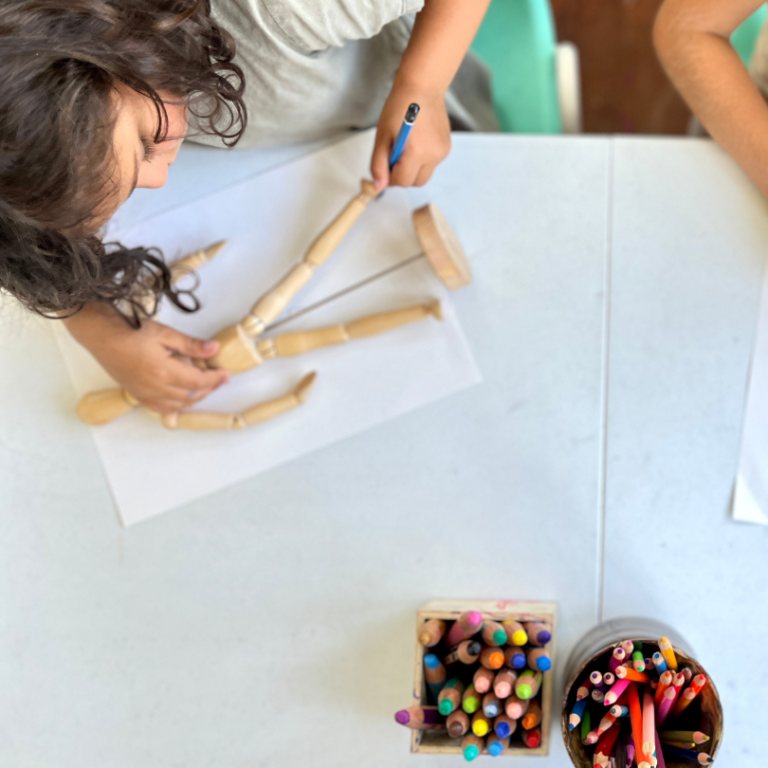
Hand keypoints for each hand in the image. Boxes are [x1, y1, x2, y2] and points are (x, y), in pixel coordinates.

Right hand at [63, 304, 228, 413]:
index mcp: (163, 371)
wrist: (102, 337)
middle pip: (191, 396)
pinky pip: (162, 409)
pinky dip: (177, 406)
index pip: (198, 382)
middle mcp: (155, 388)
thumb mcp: (165, 333)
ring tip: (204, 386)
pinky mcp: (138, 396)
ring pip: (178, 405)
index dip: (215, 379)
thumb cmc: (130, 332)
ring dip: (195, 398)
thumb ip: (191, 345)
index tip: (225, 374)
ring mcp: (145, 395)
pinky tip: (182, 397)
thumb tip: (214, 349)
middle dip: (208, 388)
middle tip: (218, 378)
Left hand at [371, 84, 450, 189]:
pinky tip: (416, 142)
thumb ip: (378, 164)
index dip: (390, 177)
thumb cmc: (400, 106)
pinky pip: (431, 165)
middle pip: (415, 183)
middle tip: (394, 157)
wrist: (422, 87)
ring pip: (424, 175)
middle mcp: (434, 156)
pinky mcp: (446, 148)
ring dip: (412, 169)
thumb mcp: (382, 136)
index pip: (402, 181)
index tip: (385, 164)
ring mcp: (442, 152)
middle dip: (402, 176)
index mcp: (417, 153)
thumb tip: (378, 187)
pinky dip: (421, 161)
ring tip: (405, 148)